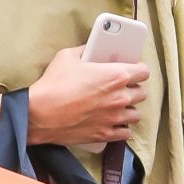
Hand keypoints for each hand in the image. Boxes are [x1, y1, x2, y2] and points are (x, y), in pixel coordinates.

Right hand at [28, 46, 148, 152]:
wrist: (40, 114)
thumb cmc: (54, 85)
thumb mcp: (67, 57)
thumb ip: (85, 51)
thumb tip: (89, 49)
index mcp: (115, 75)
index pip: (143, 72)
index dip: (138, 70)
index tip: (133, 70)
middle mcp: (120, 98)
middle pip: (141, 94)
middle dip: (134, 89)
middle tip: (123, 88)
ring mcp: (114, 118)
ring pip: (136, 115)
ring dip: (129, 109)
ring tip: (119, 107)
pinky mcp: (105, 134)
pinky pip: (126, 133)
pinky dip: (122, 128)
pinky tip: (114, 123)